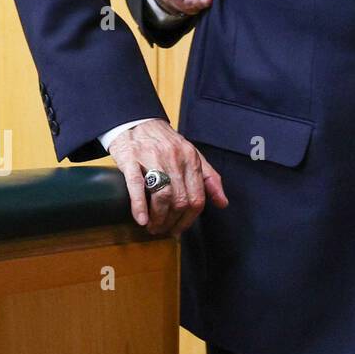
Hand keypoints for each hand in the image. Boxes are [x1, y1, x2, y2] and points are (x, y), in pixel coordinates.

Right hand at [107, 119, 228, 236]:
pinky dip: (139, 206)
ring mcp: (153, 159)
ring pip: (163, 195)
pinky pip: (137, 186)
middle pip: (180, 200)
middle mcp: (175, 159)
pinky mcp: (131, 159)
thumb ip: (209, 179)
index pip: (198, 197)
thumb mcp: (192, 156)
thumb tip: (223, 203)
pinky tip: (141, 219)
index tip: (179, 228)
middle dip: (172, 221)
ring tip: (152, 227)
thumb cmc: (165, 143)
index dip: (189, 218)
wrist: (137, 122)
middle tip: (163, 230)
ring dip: (158, 218)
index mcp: (191, 159)